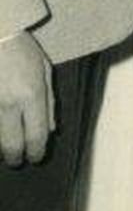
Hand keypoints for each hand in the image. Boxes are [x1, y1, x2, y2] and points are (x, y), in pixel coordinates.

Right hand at [0, 32, 52, 166]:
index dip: (37, 151)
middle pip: (12, 144)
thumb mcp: (44, 70)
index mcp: (31, 94)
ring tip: (7, 150)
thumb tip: (51, 129)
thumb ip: (49, 102)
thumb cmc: (20, 50)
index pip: (37, 134)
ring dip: (2, 148)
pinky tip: (0, 133)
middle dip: (16, 157)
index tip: (36, 158)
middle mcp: (9, 104)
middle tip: (18, 160)